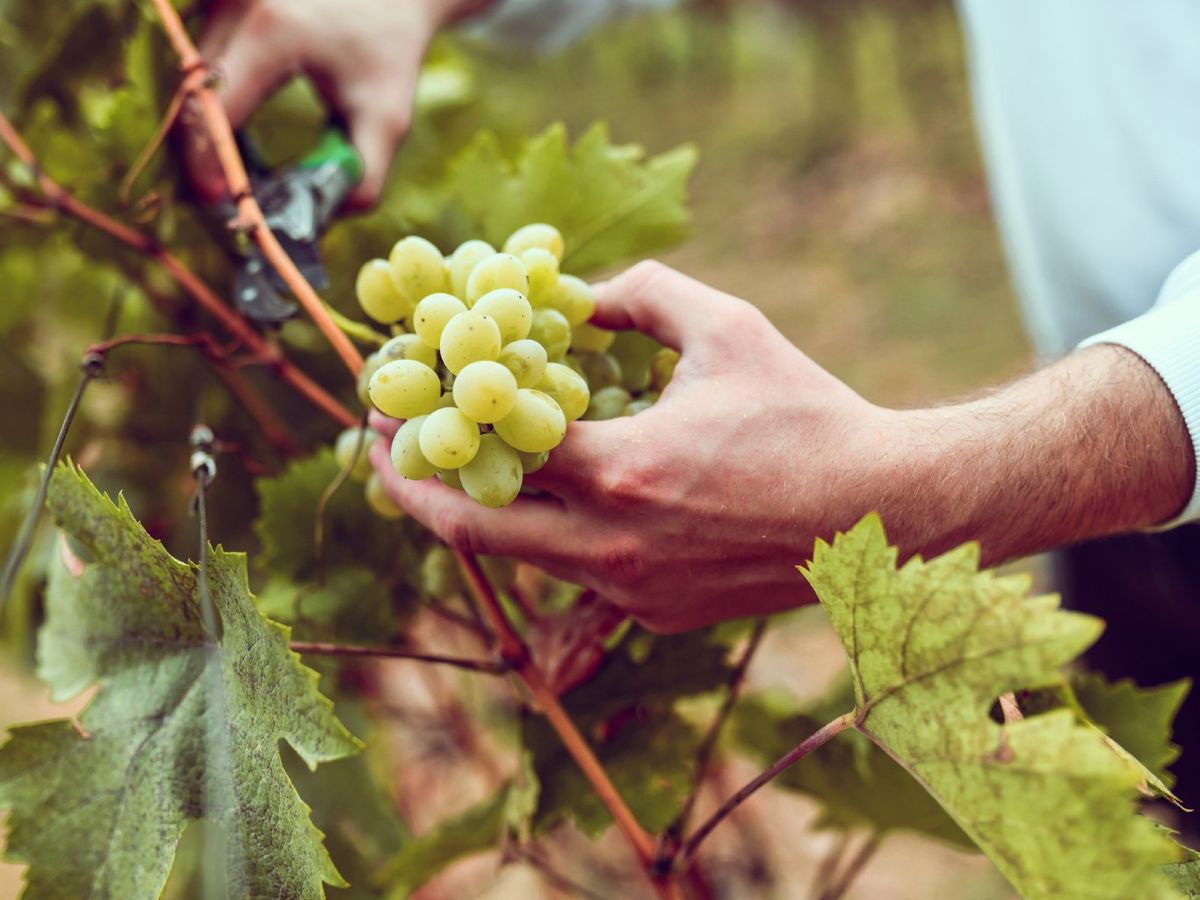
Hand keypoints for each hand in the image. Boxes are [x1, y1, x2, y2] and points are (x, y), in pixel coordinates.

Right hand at [181, 0, 470, 207]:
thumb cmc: (388, 49)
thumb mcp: (387, 116)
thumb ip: (363, 173)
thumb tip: (323, 216)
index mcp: (272, 29)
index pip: (217, 105)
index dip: (209, 160)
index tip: (222, 202)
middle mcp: (234, 1)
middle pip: (192, 91)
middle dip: (201, 149)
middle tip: (222, 197)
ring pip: (188, 76)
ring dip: (202, 126)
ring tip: (230, 168)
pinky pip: (195, 61)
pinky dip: (208, 101)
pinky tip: (230, 133)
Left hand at [369, 261, 902, 631]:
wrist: (880, 513)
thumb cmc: (808, 415)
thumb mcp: (727, 329)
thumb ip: (641, 297)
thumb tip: (575, 292)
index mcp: (619, 471)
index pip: (488, 449)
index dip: (425, 422)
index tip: (383, 402)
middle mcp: (611, 545)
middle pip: (473, 528)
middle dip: (410, 492)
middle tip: (380, 454)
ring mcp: (629, 590)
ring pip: (518, 561)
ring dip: (476, 517)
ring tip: (456, 473)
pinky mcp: (653, 613)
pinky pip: (575, 586)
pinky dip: (547, 547)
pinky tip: (548, 513)